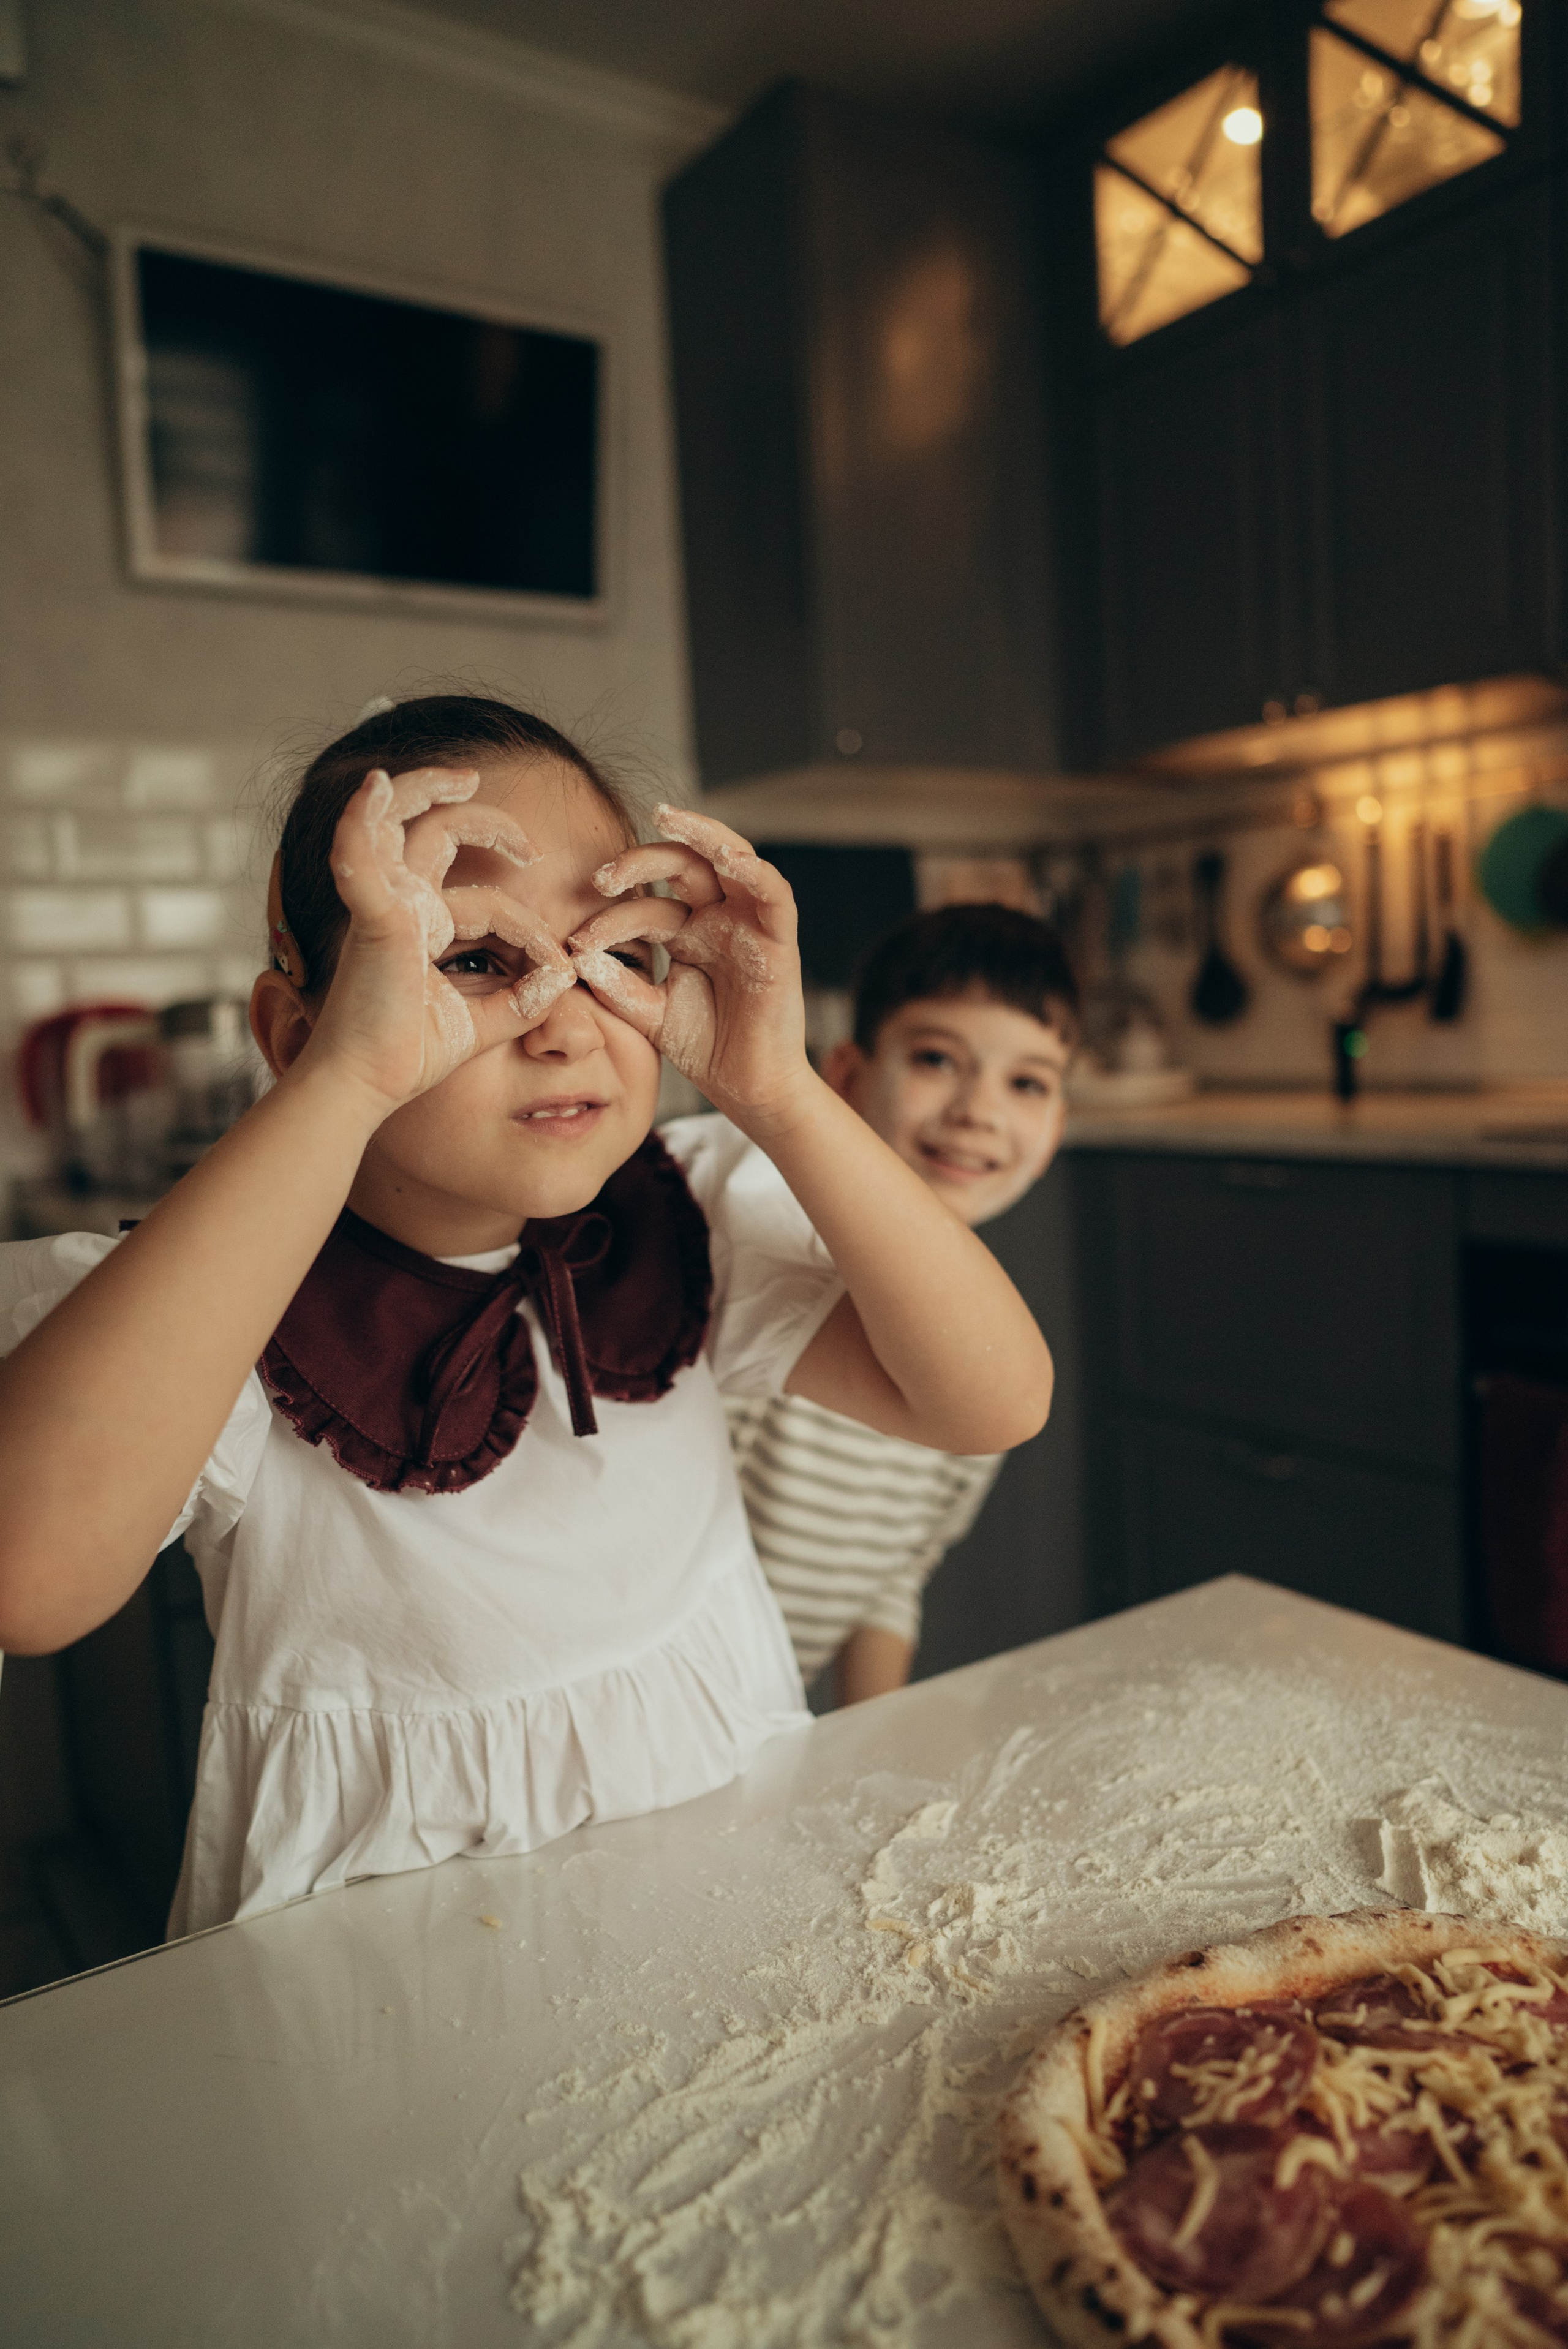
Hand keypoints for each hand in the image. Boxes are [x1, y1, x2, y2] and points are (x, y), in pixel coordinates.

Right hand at [298, 767, 576, 1111]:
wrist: (368, 1085)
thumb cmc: (408, 1056)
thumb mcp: (481, 1024)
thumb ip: (521, 1002)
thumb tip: (563, 980)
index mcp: (424, 927)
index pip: (490, 903)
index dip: (534, 930)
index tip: (563, 966)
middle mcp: (402, 907)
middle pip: (435, 835)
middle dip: (482, 820)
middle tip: (526, 838)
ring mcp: (384, 906)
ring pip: (400, 825)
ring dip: (425, 791)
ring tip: (461, 776)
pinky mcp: (373, 918)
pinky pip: (360, 856)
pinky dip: (361, 819)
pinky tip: (374, 788)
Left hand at [568, 807, 810, 1127]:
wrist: (747, 1089)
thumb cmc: (705, 1048)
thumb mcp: (649, 1013)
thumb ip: (618, 986)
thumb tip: (579, 957)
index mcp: (687, 932)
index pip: (647, 905)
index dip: (609, 917)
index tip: (574, 941)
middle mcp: (718, 919)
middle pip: (684, 865)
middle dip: (642, 860)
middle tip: (603, 877)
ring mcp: (749, 924)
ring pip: (731, 859)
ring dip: (702, 834)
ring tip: (667, 815)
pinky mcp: (778, 939)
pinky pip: (773, 893)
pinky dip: (755, 870)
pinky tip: (729, 856)